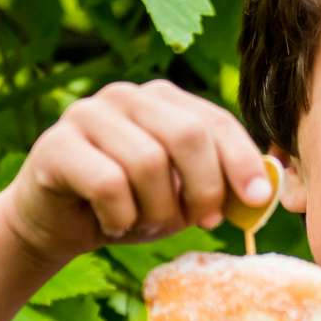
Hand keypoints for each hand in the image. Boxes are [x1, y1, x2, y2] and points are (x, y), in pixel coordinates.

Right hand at [0, 77, 275, 269]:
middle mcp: (127, 96)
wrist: (57, 225)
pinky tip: (112, 224)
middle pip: (187, 135)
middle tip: (201, 222)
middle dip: (204, 188)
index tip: (255, 200)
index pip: (215, 121)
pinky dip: (119, 217)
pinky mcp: (56, 144)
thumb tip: (265, 190)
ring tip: (144, 224)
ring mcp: (88, 114)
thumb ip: (220, 187)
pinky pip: (108, 184)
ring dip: (155, 210)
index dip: (241, 161)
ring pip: (148, 163)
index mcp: (164, 100)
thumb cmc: (129, 206)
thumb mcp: (182, 198)